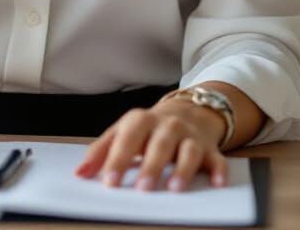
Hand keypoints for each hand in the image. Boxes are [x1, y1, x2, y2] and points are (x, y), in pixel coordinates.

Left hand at [74, 102, 229, 191]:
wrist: (188, 110)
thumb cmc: (149, 128)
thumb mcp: (124, 131)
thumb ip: (102, 151)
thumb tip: (80, 173)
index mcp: (141, 121)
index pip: (128, 137)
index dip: (118, 159)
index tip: (109, 181)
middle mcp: (167, 126)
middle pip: (159, 143)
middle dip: (151, 165)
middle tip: (142, 188)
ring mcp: (190, 136)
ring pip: (188, 150)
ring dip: (182, 169)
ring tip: (175, 189)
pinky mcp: (210, 148)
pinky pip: (217, 158)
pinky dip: (219, 170)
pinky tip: (217, 183)